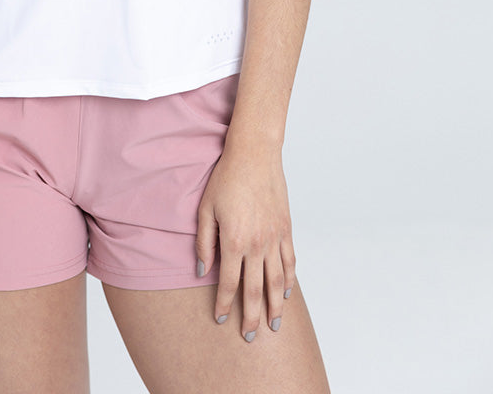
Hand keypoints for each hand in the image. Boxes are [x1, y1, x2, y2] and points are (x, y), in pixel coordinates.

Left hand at [195, 146, 295, 341]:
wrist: (255, 154)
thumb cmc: (226, 178)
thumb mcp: (206, 209)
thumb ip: (204, 243)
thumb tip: (202, 272)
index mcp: (234, 241)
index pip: (229, 283)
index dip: (224, 304)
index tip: (220, 319)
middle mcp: (257, 245)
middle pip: (256, 290)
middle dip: (251, 316)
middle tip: (249, 337)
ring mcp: (274, 238)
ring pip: (276, 281)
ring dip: (274, 306)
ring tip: (272, 325)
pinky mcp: (286, 229)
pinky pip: (289, 262)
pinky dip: (289, 281)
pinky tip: (285, 294)